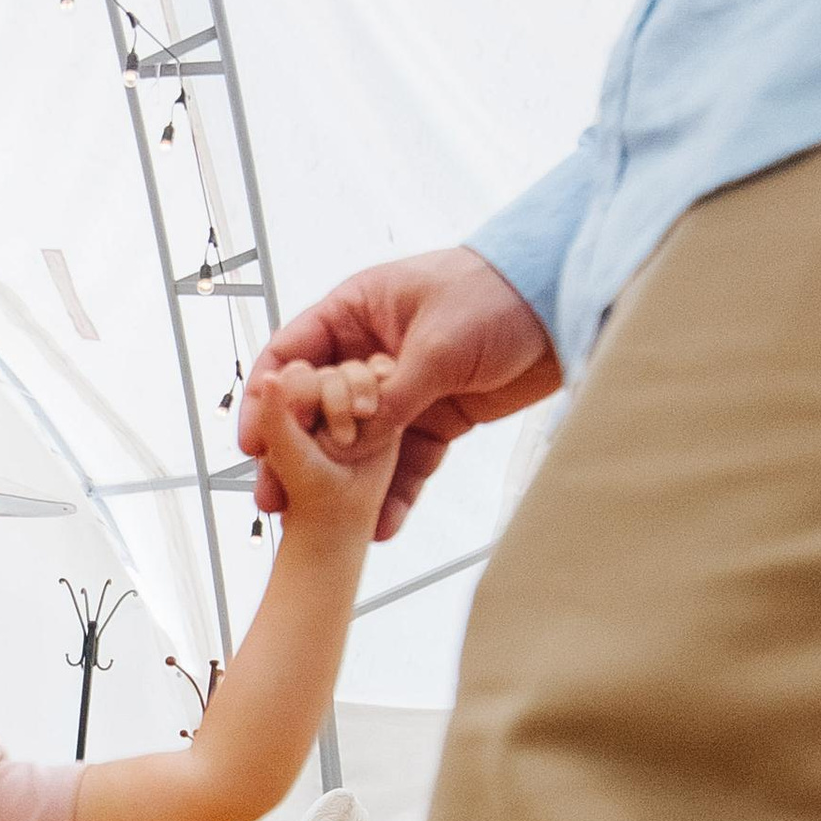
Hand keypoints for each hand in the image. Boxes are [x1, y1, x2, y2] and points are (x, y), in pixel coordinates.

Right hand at [239, 250, 559, 542]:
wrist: (567, 307)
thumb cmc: (498, 295)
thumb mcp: (437, 345)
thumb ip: (391, 398)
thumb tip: (350, 448)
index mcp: (357, 312)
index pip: (293, 355)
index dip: (267, 398)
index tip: (253, 442)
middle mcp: (371, 351)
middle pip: (318, 407)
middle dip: (295, 453)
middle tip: (275, 497)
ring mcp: (403, 387)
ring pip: (358, 441)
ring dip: (338, 480)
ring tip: (316, 522)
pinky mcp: (437, 417)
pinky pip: (406, 461)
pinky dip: (394, 492)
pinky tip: (380, 525)